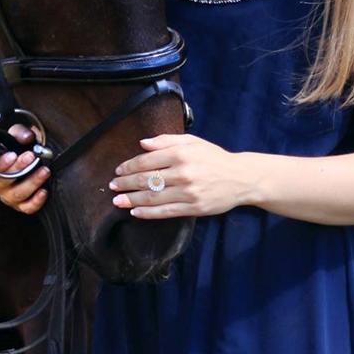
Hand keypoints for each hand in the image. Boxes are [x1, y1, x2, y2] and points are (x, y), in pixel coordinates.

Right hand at [0, 123, 49, 213]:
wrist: (33, 161)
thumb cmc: (21, 149)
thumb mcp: (18, 136)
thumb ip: (20, 132)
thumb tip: (27, 137)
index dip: (0, 163)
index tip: (12, 155)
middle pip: (3, 181)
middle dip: (18, 168)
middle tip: (31, 157)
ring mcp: (9, 196)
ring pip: (16, 194)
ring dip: (31, 182)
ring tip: (44, 171)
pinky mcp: (22, 206)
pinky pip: (26, 208)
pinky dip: (35, 201)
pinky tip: (44, 191)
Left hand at [108, 133, 253, 217]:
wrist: (241, 178)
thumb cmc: (214, 158)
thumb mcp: (192, 142)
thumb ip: (166, 141)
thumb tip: (142, 143)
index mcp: (181, 154)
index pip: (147, 160)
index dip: (129, 166)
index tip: (118, 170)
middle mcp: (183, 173)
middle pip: (146, 179)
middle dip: (126, 183)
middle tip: (112, 186)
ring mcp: (188, 192)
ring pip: (153, 197)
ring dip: (131, 199)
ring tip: (117, 200)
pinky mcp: (193, 208)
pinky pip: (165, 212)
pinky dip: (147, 212)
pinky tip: (135, 212)